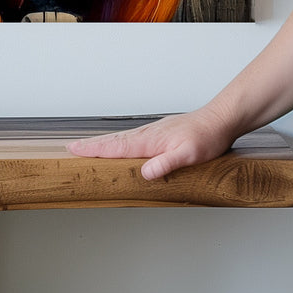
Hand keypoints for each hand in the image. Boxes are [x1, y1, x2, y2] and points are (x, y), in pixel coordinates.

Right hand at [67, 108, 236, 180]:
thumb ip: (167, 163)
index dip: (95, 150)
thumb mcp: (189, 154)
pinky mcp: (161, 133)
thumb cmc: (207, 137)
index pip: (117, 147)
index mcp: (150, 141)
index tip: (75, 149)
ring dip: (104, 143)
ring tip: (89, 147)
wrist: (220, 119)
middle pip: (114, 141)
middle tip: (72, 147)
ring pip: (123, 139)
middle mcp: (148, 134)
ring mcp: (154, 132)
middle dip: (92, 145)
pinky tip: (121, 145)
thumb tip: (145, 172)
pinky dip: (120, 142)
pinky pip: (133, 138)